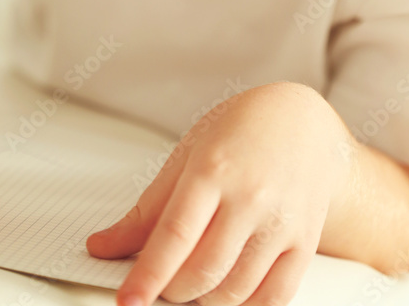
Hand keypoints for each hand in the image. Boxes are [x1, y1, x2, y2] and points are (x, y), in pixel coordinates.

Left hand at [86, 81, 352, 305]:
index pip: (175, 235)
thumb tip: (103, 246)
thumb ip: (149, 207)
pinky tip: (227, 295)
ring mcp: (281, 221)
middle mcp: (251, 196)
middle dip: (171, 291)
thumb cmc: (242, 131)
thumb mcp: (189, 154)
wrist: (303, 121)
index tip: (128, 300)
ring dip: (203, 301)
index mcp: (215, 168)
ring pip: (234, 290)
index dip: (148, 275)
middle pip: (202, 271)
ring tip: (190, 286)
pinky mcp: (304, 242)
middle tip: (161, 285)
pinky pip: (274, 298)